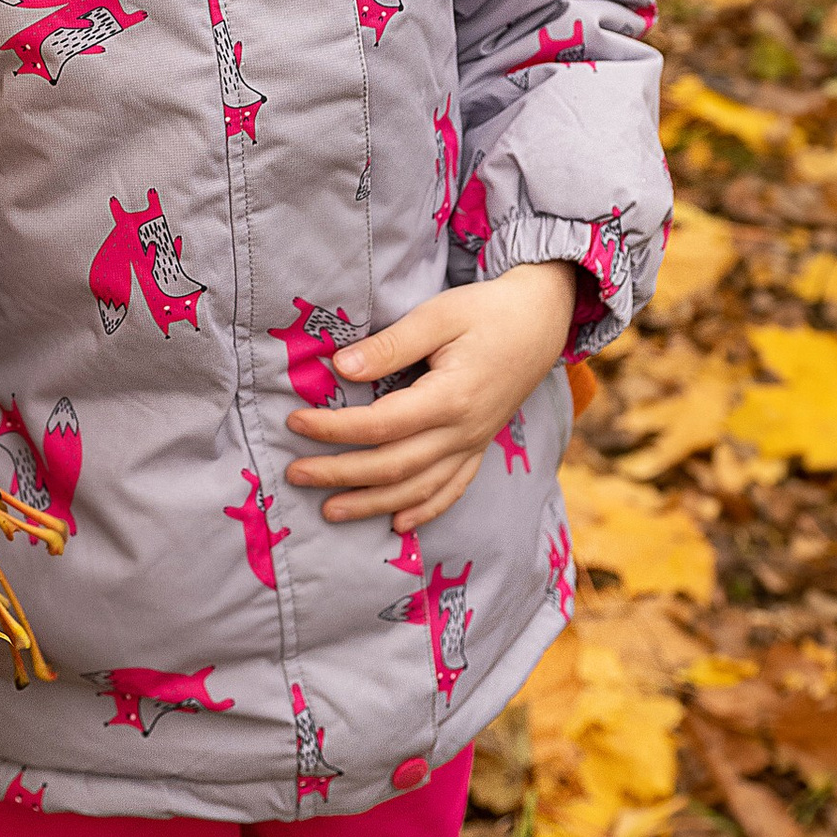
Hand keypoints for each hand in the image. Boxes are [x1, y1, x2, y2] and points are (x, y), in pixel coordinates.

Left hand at [283, 261, 578, 529]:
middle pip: (393, 466)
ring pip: (419, 489)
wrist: (541, 321)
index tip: (295, 422)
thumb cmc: (487, 311)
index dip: (333, 429)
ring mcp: (475, 444)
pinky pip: (452, 489)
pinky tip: (398, 524)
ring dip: (372, 505)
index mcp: (450, 397)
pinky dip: (424, 510)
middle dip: (340, 474)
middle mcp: (464, 431)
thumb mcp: (437, 315)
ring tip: (330, 511)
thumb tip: (340, 367)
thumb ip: (389, 345)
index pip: (379, 425)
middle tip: (295, 474)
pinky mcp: (481, 447)